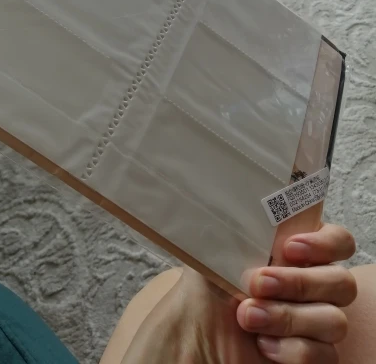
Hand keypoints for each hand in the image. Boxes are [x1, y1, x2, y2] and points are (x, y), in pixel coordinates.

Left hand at [120, 224, 356, 363]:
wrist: (192, 338)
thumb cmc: (207, 288)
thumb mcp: (217, 249)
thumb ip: (234, 223)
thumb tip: (228, 188)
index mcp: (297, 253)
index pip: (339, 241)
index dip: (325, 244)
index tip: (290, 247)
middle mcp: (312, 285)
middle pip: (342, 282)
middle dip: (299, 283)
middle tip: (257, 283)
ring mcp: (315, 322)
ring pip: (335, 321)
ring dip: (288, 317)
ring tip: (247, 316)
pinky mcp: (312, 356)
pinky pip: (326, 356)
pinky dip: (292, 350)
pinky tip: (263, 344)